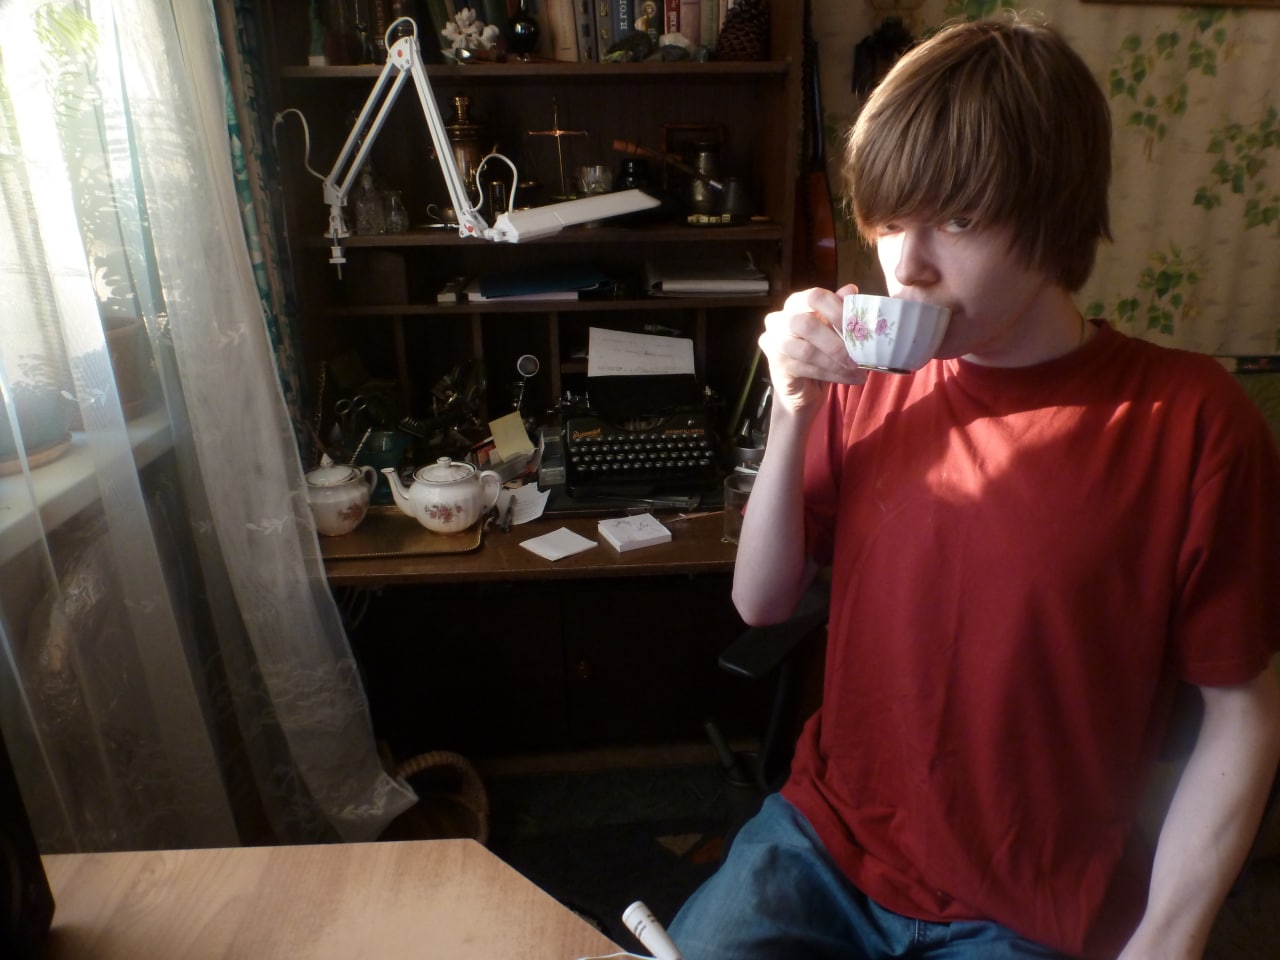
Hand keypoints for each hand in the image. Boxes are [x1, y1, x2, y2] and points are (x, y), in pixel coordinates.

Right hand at [759, 284, 866, 417]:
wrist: (803, 389)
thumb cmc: (820, 353)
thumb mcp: (832, 329)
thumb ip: (839, 310)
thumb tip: (851, 289)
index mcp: (794, 304)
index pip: (814, 296)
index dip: (838, 310)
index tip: (860, 326)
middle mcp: (778, 320)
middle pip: (806, 323)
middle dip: (837, 341)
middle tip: (860, 354)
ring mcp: (774, 343)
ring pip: (808, 351)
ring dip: (837, 362)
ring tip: (859, 369)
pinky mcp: (777, 366)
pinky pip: (807, 369)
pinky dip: (833, 375)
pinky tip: (850, 378)